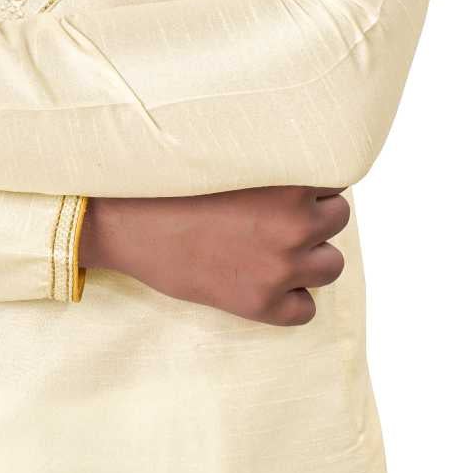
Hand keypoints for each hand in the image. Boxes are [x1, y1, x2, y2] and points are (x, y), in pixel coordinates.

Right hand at [79, 185, 350, 324]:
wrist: (133, 225)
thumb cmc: (176, 186)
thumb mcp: (232, 163)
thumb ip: (273, 172)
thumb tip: (306, 180)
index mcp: (289, 186)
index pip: (335, 181)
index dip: (313, 185)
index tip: (292, 187)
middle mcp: (294, 226)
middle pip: (339, 220)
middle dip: (317, 218)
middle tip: (282, 217)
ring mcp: (281, 269)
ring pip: (332, 265)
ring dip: (312, 257)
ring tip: (278, 250)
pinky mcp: (263, 305)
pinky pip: (307, 309)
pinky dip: (292, 299)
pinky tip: (267, 282)